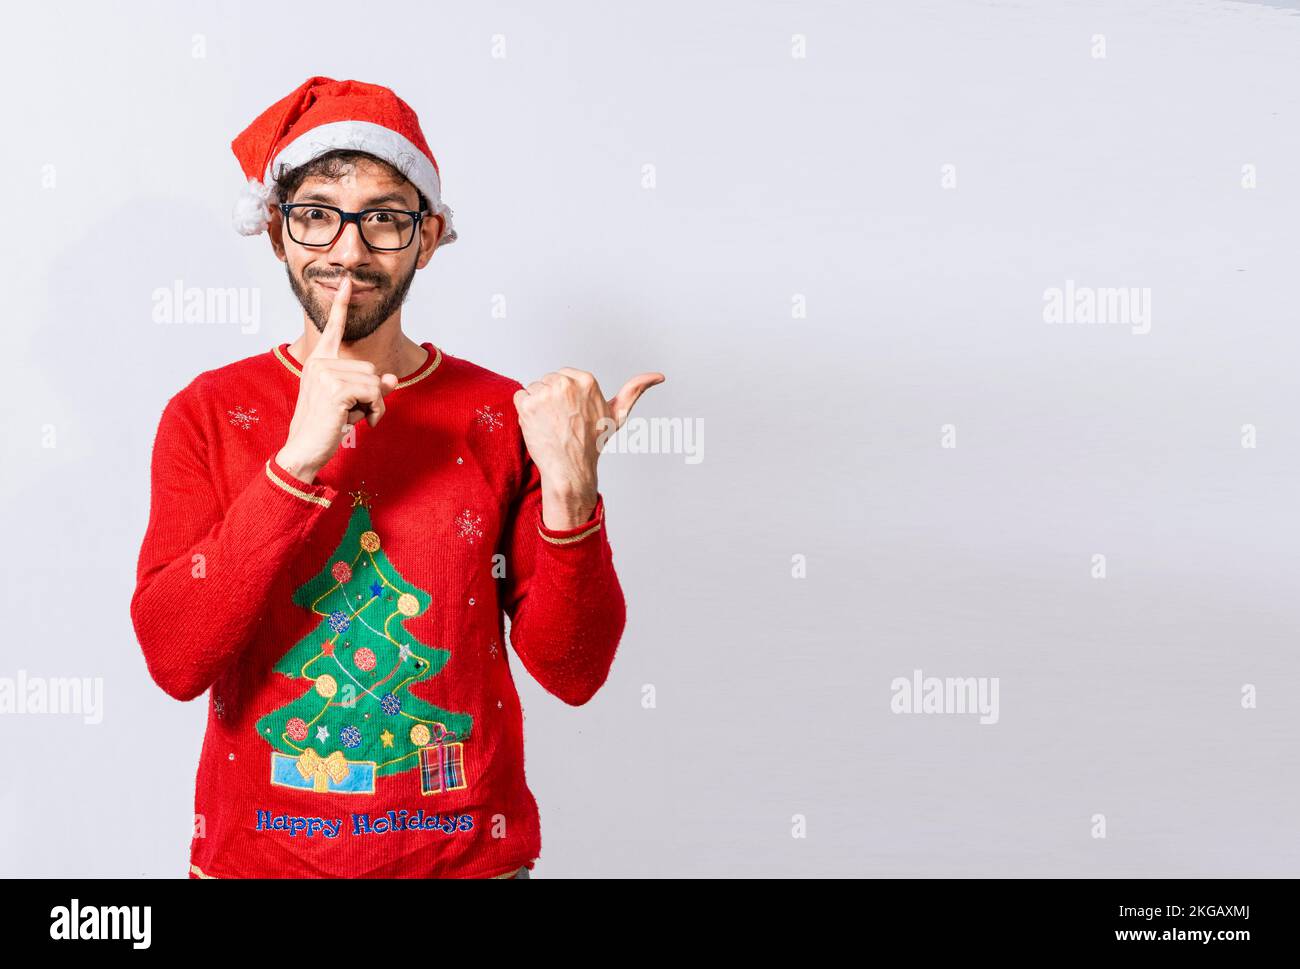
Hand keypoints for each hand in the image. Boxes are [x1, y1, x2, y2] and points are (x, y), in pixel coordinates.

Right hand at [275, 276, 399, 482]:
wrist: (305, 449)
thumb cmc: (326, 427)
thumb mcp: (352, 403)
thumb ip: (370, 387)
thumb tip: (391, 378)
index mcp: (319, 361)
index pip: (333, 329)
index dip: (341, 305)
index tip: (346, 282)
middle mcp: (320, 363)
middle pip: (371, 368)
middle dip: (371, 395)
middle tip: (354, 412)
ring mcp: (325, 374)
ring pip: (374, 381)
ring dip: (373, 405)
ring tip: (354, 418)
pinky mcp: (335, 388)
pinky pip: (374, 394)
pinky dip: (375, 411)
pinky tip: (360, 423)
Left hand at [512, 368, 664, 528]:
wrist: (570, 470)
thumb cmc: (593, 444)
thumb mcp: (617, 415)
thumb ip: (635, 391)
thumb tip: (658, 376)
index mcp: (586, 380)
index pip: (563, 376)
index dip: (565, 397)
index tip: (572, 414)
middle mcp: (566, 383)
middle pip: (547, 380)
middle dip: (550, 399)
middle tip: (561, 422)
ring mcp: (545, 393)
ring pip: (533, 388)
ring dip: (536, 406)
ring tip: (550, 425)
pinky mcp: (528, 404)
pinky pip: (519, 396)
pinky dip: (524, 412)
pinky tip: (538, 426)